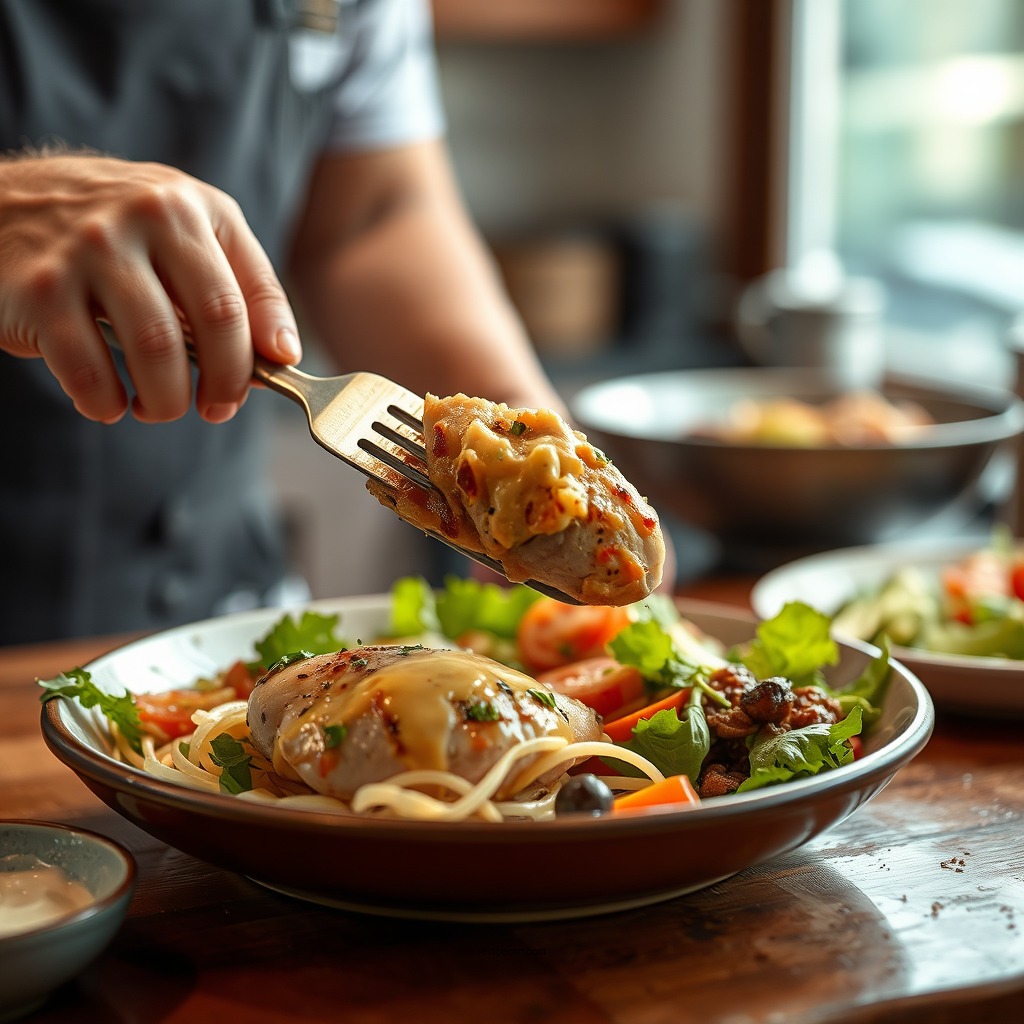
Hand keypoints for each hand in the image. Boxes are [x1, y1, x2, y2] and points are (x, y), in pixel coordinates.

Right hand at [0, 153, 301, 423]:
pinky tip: (108, 402)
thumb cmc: (112, 233)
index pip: (251, 292)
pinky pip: (89, 370)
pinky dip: (105, 402)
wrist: (0, 203)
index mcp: (190, 207)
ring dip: (166, 400)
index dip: (269, 347)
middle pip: (216, 322)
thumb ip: (236, 284)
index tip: (275, 376)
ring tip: (158, 406)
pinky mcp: (40, 288)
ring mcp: (90, 250)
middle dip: (225, 383)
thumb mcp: (182, 232)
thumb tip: (280, 357)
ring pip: (157, 350)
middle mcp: (145, 218)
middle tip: (215, 408)